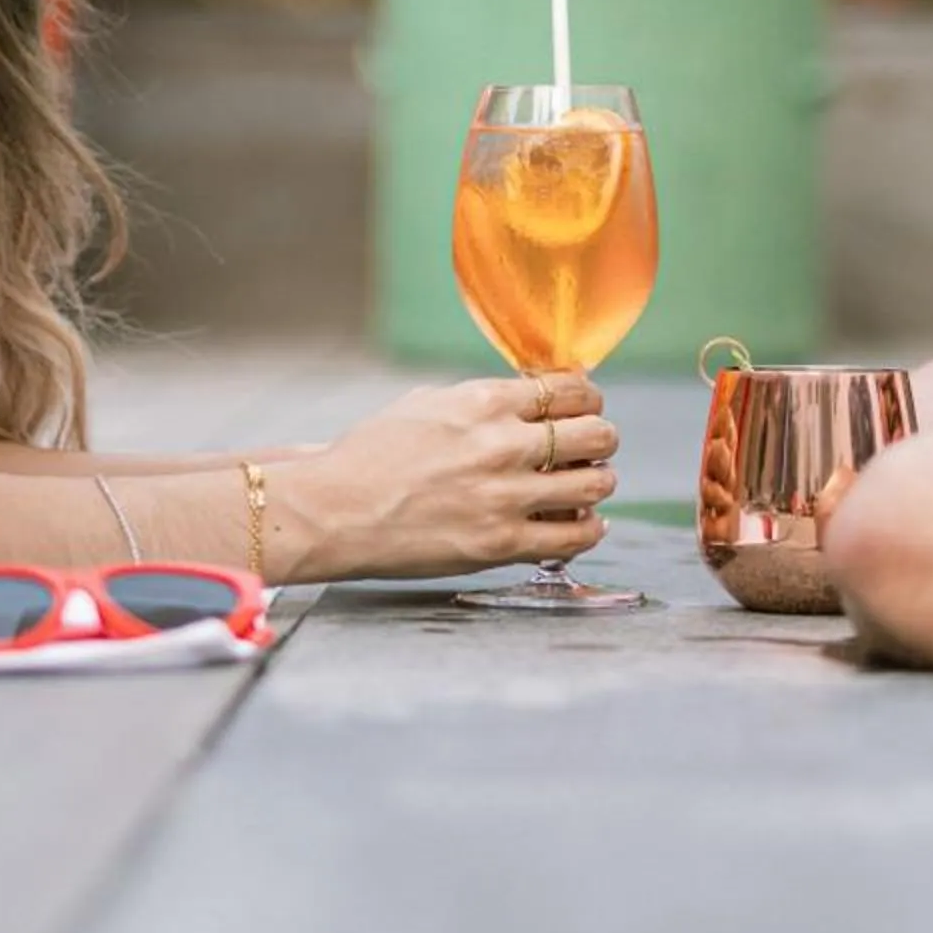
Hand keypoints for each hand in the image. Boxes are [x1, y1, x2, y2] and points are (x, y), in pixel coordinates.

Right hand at [287, 375, 619, 579]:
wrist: (333, 511)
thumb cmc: (372, 455)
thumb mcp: (428, 403)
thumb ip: (484, 400)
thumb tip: (534, 398)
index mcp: (484, 402)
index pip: (572, 390)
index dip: (588, 399)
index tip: (584, 407)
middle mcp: (502, 445)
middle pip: (596, 433)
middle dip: (600, 438)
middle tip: (591, 447)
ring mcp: (504, 496)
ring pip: (596, 483)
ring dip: (598, 482)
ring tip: (585, 485)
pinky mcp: (500, 543)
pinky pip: (574, 536)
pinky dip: (588, 528)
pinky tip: (581, 523)